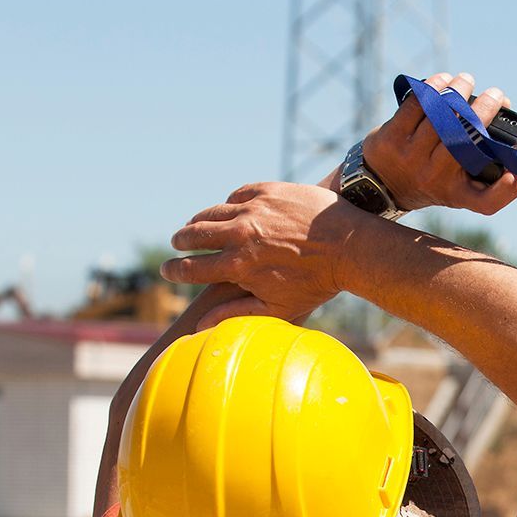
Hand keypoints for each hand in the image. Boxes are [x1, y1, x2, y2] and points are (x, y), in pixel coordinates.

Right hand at [162, 181, 356, 320]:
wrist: (350, 246)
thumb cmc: (317, 283)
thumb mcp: (278, 307)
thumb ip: (237, 314)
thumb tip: (200, 326)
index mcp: (238, 266)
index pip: (192, 268)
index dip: (174, 271)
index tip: (166, 271)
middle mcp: (240, 235)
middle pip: (194, 234)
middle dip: (181, 241)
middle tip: (177, 243)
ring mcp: (253, 209)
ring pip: (212, 212)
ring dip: (198, 220)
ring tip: (194, 224)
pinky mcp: (267, 190)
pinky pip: (237, 195)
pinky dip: (229, 204)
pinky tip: (228, 209)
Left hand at [360, 71, 516, 214]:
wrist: (384, 182)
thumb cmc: (435, 181)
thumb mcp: (462, 191)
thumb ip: (493, 184)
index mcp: (456, 194)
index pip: (487, 202)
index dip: (508, 190)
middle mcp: (434, 179)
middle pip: (464, 139)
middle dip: (484, 110)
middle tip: (496, 95)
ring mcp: (410, 158)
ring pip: (440, 117)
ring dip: (458, 91)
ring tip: (467, 80)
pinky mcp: (391, 137)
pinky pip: (416, 105)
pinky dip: (434, 87)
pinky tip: (444, 80)